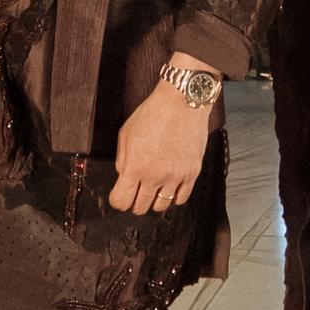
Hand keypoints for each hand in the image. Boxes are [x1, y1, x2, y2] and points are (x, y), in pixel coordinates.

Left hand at [109, 76, 217, 215]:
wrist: (182, 101)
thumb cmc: (153, 113)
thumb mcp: (126, 133)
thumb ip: (122, 159)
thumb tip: (123, 176)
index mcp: (136, 166)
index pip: (121, 201)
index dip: (117, 200)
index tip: (119, 196)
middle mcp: (155, 176)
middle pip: (140, 208)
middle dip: (134, 202)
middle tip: (136, 192)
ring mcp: (175, 176)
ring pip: (161, 207)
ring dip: (154, 201)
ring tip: (153, 189)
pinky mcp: (192, 173)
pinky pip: (181, 199)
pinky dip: (173, 197)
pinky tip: (169, 187)